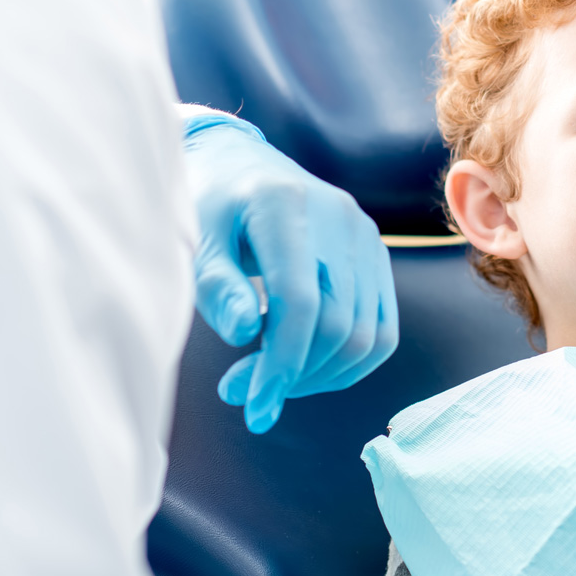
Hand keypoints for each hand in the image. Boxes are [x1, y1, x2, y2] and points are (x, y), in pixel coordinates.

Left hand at [182, 112, 399, 431]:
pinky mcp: (377, 256)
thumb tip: (244, 334)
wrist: (240, 166)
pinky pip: (381, 330)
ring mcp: (366, 236)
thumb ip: (216, 286)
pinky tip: (304, 364)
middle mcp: (339, 218)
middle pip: (338, 325)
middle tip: (239, 390)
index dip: (279, 365)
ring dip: (320, 376)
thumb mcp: (194, 241)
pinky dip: (347, 362)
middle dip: (293, 375)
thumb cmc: (208, 209)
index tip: (252, 409)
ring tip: (269, 376)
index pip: (298, 302)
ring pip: (367, 336)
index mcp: (285, 205)